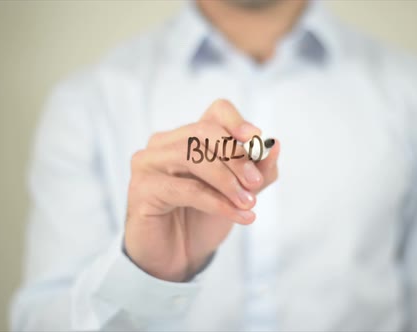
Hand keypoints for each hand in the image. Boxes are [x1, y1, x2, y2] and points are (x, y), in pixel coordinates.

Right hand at [124, 99, 279, 281]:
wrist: (178, 257)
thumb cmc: (203, 219)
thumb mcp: (240, 194)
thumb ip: (258, 172)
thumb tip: (274, 146)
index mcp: (189, 137)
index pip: (216, 112)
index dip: (237, 122)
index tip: (257, 141)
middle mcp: (165, 143)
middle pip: (203, 131)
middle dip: (236, 156)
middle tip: (255, 182)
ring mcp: (148, 163)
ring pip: (192, 156)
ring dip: (227, 180)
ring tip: (248, 202)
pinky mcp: (141, 189)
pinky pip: (185, 189)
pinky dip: (217, 202)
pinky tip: (238, 215)